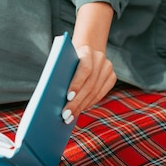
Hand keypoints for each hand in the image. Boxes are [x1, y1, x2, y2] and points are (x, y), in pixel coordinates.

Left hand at [61, 1, 115, 123]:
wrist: (87, 48)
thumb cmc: (68, 57)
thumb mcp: (63, 59)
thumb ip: (61, 72)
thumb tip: (53, 97)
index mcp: (87, 51)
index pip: (84, 69)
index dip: (77, 84)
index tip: (67, 97)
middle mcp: (100, 59)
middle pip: (89, 84)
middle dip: (76, 102)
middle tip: (65, 115)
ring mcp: (108, 68)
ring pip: (95, 91)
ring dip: (82, 106)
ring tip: (70, 117)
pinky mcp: (112, 76)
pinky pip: (100, 94)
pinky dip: (89, 103)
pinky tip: (79, 110)